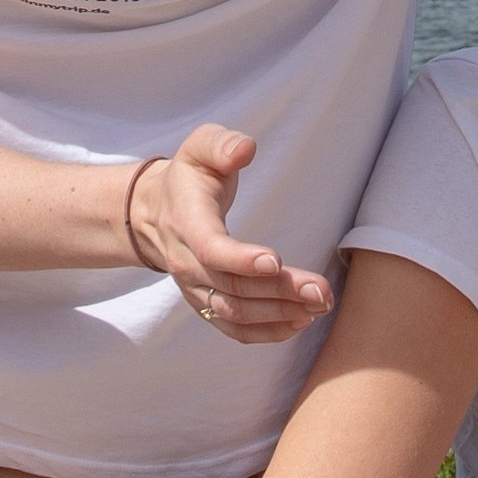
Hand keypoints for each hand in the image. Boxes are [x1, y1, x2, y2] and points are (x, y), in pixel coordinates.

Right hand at [133, 125, 333, 342]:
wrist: (157, 211)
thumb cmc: (190, 176)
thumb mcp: (201, 147)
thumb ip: (222, 145)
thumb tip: (244, 149)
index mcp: (186, 222)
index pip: (210, 249)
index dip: (240, 259)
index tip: (276, 261)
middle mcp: (186, 262)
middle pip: (233, 286)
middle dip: (279, 291)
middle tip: (320, 291)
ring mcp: (195, 289)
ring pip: (236, 313)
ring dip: (279, 314)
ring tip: (319, 306)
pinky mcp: (206, 304)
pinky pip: (234, 329)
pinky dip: (266, 333)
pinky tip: (299, 323)